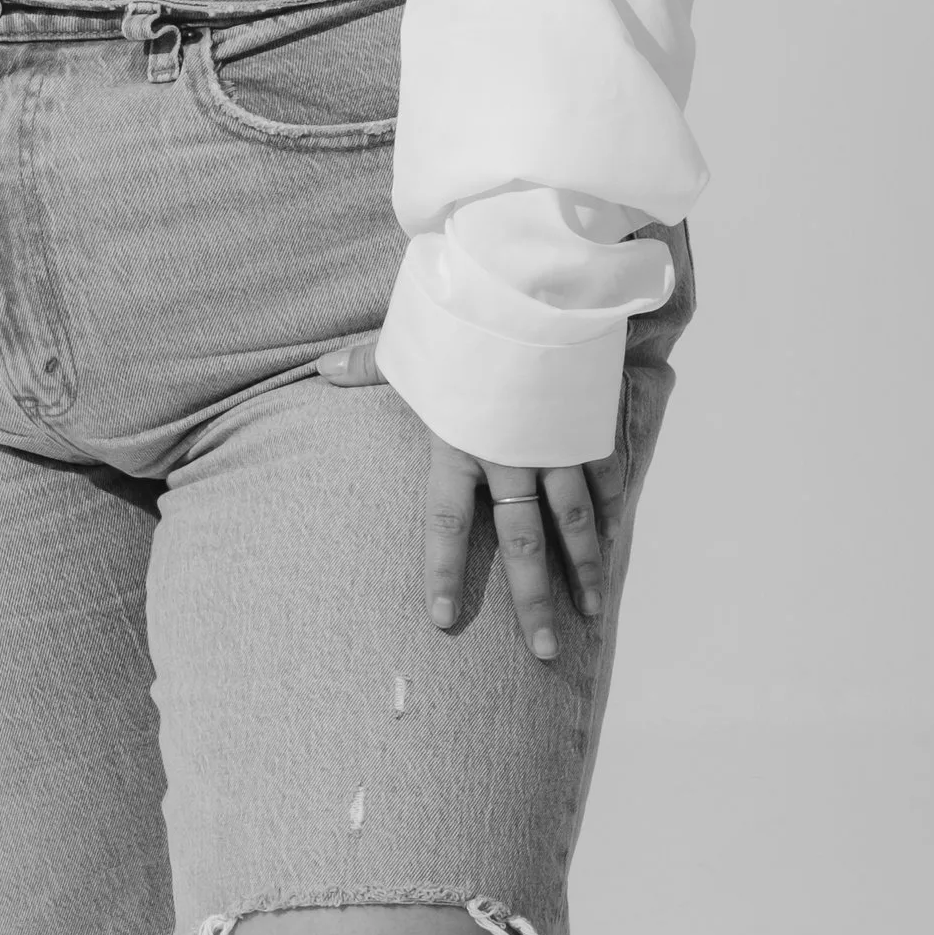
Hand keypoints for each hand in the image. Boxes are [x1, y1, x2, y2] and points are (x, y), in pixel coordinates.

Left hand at [316, 337, 618, 664]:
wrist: (538, 281)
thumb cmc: (469, 311)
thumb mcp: (415, 340)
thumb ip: (371, 365)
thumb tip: (322, 370)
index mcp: (462, 441)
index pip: (447, 521)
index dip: (445, 570)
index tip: (444, 618)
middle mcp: (513, 454)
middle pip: (524, 542)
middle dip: (533, 601)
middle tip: (544, 653)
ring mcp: (558, 443)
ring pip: (574, 521)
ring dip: (581, 570)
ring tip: (588, 614)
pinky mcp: (591, 423)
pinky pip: (604, 476)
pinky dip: (609, 510)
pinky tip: (611, 544)